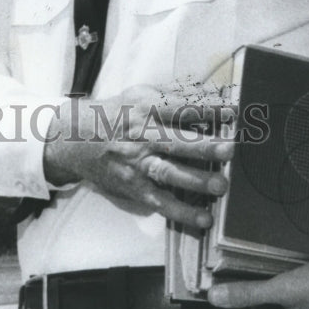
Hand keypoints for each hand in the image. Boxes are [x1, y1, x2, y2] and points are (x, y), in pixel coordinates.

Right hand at [42, 85, 234, 228]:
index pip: (180, 107)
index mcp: (145, 108)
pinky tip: (203, 218)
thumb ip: (172, 93)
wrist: (75, 138)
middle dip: (204, 146)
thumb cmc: (115, 113)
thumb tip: (208, 89)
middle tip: (231, 149)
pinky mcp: (133, 186)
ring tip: (221, 186)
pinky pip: (159, 200)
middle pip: (176, 140)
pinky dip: (181, 211)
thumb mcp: (138, 94)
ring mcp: (136, 162)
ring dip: (196, 180)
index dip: (207, 109)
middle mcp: (141, 135)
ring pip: (168, 172)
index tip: (234, 112)